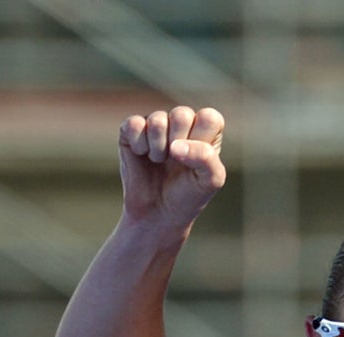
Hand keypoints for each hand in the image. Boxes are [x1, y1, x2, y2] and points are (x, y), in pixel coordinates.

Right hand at [118, 105, 226, 232]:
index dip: (201, 141)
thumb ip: (206, 158)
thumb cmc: (188, 195)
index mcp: (206, 130)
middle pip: (181, 115)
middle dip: (178, 145)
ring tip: (159, 162)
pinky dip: (138, 145)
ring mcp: (156, 124)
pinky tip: (142, 155)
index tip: (196, 162)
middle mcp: (182, 122)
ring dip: (158, 149)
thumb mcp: (210, 181)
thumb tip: (176, 146)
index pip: (209, 117)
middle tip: (175, 163)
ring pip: (157, 120)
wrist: (158, 214)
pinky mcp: (132, 129)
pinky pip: (134, 125)